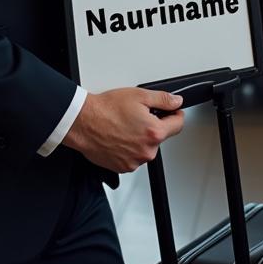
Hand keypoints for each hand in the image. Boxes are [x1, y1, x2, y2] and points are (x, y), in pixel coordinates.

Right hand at [62, 88, 184, 172]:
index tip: (172, 112)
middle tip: (138, 116)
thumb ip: (163, 99)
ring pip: (146, 148)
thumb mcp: (139, 96)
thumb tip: (176, 102)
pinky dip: (129, 148)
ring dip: (141, 139)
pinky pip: (133, 157)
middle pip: (160, 137)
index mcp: (154, 132)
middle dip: (153, 126)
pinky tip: (119, 137)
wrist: (83, 123)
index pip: (178, 125)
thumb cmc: (106, 110)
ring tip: (125, 126)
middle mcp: (146, 151)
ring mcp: (134, 161)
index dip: (176, 115)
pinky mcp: (123, 167)